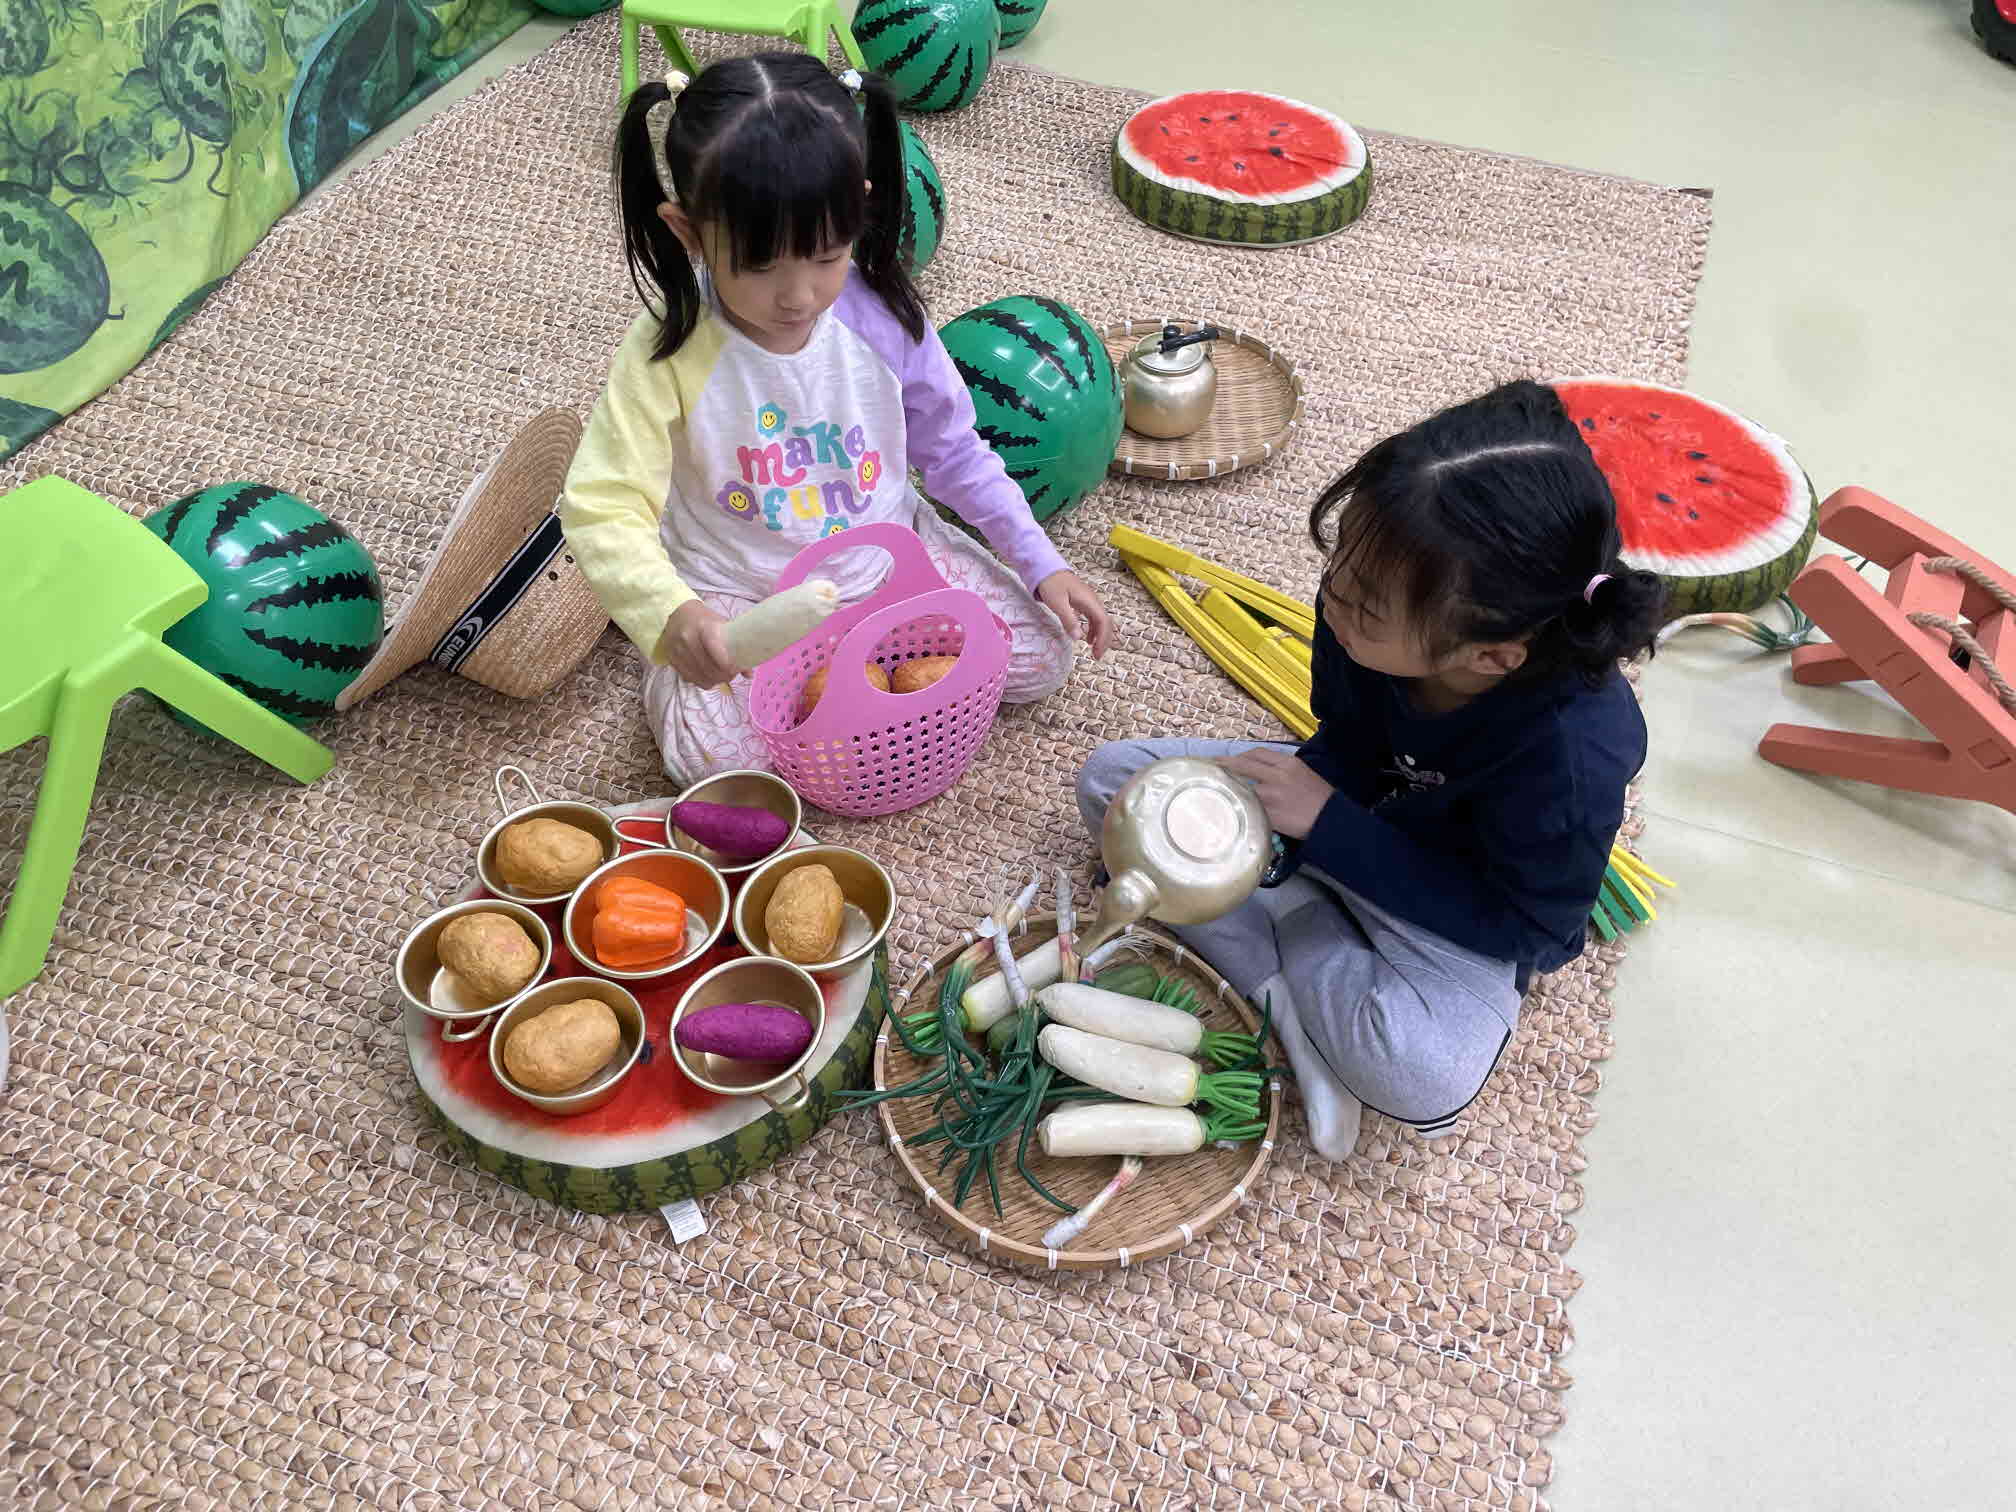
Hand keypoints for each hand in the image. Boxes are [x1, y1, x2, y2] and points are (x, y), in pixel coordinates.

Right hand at [656, 600, 735, 686]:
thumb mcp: (722, 625)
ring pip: (699, 676)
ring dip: (713, 681)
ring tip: (721, 678)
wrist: (678, 613)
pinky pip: (689, 678)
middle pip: (708, 668)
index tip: (735, 669)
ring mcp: (678, 650)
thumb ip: (735, 646)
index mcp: (703, 626)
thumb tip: (749, 674)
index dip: (726, 665)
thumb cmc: (704, 620)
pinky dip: (701, 681)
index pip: (715, 650)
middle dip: (722, 676)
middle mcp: (688, 638)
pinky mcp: (672, 659)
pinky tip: (709, 678)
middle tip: (731, 675)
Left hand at [1036, 570, 1111, 659]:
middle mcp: (1093, 601)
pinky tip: (1088, 638)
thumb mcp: (1057, 603)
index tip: (1096, 654)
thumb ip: (1068, 620)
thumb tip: (1078, 638)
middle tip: (1097, 657)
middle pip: (1106, 622)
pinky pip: (1094, 617)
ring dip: (1100, 636)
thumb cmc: (1051, 584)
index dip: (1103, 639)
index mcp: (1089, 601)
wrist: (1047, 568)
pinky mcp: (1084, 601)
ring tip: (1094, 651)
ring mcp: (1089, 601)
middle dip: (1104, 640)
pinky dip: (1094, 629)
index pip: (1103, 622)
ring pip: (1101, 620)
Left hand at [1218, 748, 1335, 839]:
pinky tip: (1234, 807)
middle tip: (1212, 768)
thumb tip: (1259, 770)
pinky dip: (1240, 806)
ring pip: (1242, 787)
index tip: (1228, 759)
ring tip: (1220, 789)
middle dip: (1224, 766)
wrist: (1331, 819)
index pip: (1256, 753)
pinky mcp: (1268, 814)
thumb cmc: (1320, 798)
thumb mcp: (1303, 773)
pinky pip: (1248, 807)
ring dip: (1230, 788)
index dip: (1238, 756)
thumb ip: (1281, 769)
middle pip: (1242, 766)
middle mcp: (1277, 776)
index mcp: (1287, 763)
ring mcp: (1271, 795)